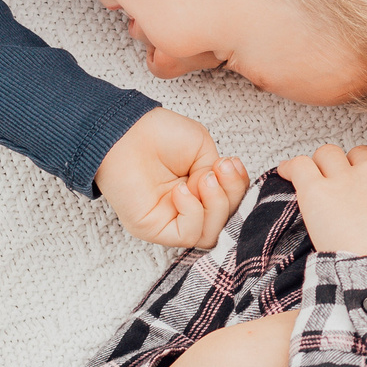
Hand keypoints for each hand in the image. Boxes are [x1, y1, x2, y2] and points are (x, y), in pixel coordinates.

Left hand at [96, 105, 250, 247]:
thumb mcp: (204, 151)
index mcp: (200, 192)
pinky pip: (189, 234)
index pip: (231, 205)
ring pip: (211, 234)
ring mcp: (172, 222)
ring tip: (202, 178)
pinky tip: (181, 189)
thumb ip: (219, 178)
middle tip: (217, 169)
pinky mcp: (155, 229)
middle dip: (230, 194)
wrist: (128, 132)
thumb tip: (220, 195)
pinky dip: (193, 211)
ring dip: (215, 205)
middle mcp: (187, 210)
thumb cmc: (160, 135)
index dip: (237, 188)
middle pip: (226, 222)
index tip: (230, 163)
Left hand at [279, 145, 366, 260]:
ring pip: (328, 153)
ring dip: (322, 165)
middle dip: (350, 167)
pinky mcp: (316, 192)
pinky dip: (290, 167)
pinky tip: (286, 173)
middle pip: (358, 154)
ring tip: (316, 179)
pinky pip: (298, 165)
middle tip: (344, 188)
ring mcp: (344, 179)